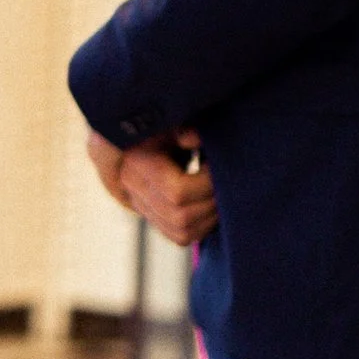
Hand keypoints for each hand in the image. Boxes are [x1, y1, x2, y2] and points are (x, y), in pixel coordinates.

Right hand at [85, 127, 214, 250]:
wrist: (150, 135)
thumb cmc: (167, 125)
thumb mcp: (172, 121)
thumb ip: (183, 126)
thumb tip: (194, 139)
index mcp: (137, 165)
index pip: (176, 192)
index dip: (205, 184)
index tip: (215, 166)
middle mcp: (134, 192)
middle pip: (181, 215)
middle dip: (211, 201)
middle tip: (224, 182)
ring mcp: (143, 209)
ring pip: (183, 230)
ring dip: (210, 216)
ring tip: (220, 193)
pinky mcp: (156, 220)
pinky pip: (182, 236)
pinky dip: (203, 226)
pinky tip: (212, 205)